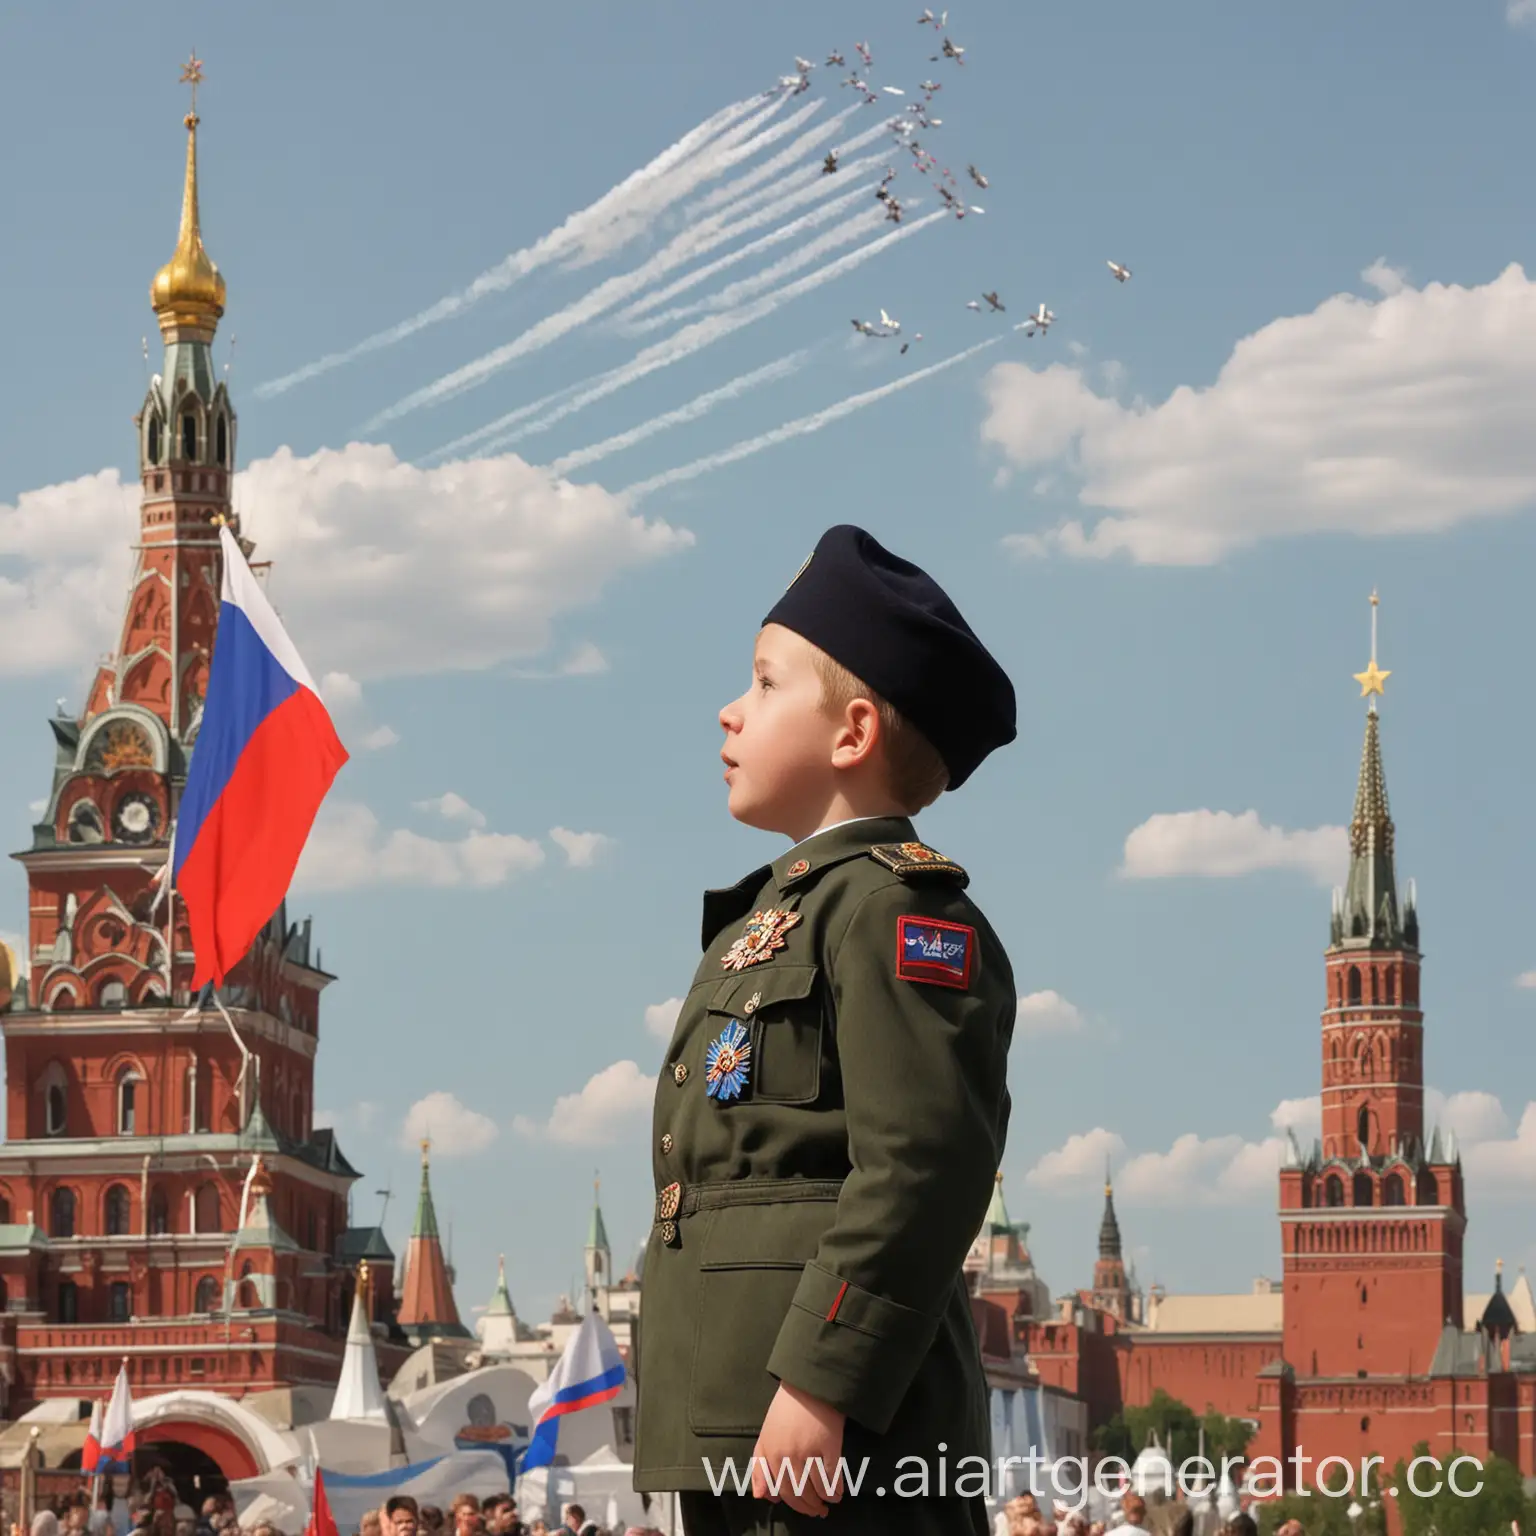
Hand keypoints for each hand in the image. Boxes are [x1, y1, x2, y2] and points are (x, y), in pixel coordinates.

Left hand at [750, 1383, 846, 1515]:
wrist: (810, 1383)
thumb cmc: (787, 1408)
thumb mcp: (766, 1435)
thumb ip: (760, 1466)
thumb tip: (763, 1497)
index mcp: (769, 1452)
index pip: (780, 1490)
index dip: (793, 1504)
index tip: (802, 1508)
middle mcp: (786, 1455)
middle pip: (798, 1493)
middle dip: (809, 1507)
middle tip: (818, 1511)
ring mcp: (808, 1451)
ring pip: (815, 1489)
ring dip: (823, 1500)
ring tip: (829, 1501)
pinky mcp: (828, 1446)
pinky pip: (832, 1478)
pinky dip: (835, 1489)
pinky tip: (838, 1492)